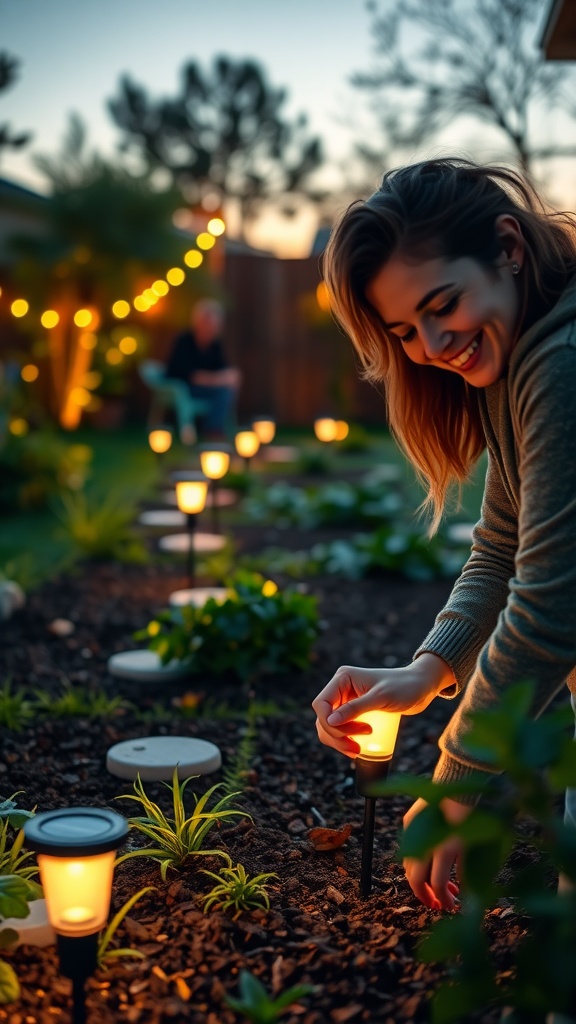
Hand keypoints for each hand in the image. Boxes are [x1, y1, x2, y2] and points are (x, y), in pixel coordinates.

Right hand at [312, 654, 454, 757]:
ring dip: (338, 741)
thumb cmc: (404, 687)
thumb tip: (330, 721)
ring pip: (329, 726)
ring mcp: (346, 701)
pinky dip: (344, 741)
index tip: (348, 734)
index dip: (328, 722)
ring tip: (358, 750)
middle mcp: (341, 688)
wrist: (421, 687)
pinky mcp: (354, 712)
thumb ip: (355, 709)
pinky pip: (340, 730)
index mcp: (342, 678)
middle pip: (323, 718)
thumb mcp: (381, 698)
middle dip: (336, 735)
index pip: (321, 704)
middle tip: (356, 746)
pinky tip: (357, 749)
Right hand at [403, 796, 471, 910]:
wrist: (456, 781)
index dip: (443, 899)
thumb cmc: (469, 812)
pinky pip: (409, 848)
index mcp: (442, 850)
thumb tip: (463, 892)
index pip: (436, 884)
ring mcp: (413, 831)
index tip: (450, 906)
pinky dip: (419, 861)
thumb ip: (465, 871)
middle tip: (437, 903)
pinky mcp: (409, 821)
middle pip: (416, 878)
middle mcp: (424, 841)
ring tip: (439, 884)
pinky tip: (432, 863)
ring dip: (423, 878)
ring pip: (410, 864)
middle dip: (425, 895)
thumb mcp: (471, 844)